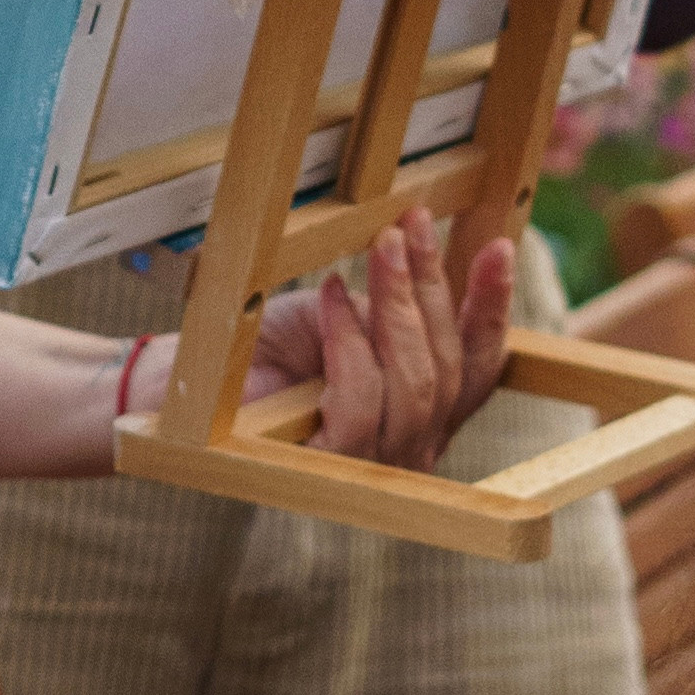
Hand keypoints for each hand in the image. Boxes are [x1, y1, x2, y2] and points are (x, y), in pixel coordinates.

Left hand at [112, 209, 516, 470]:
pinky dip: (347, 339)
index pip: (479, 368)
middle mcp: (413, 448)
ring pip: (414, 384)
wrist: (194, 389)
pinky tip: (330, 296)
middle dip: (434, 288)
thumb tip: (427, 263)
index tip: (499, 248)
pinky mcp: (332, 468)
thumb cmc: (271, 352)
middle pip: (449, 370)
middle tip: (414, 226)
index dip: (492, 309)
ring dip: (396, 304)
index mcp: (425, 412)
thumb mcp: (346, 318)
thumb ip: (392, 313)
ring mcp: (376, 466)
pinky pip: (362, 401)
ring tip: (380, 247)